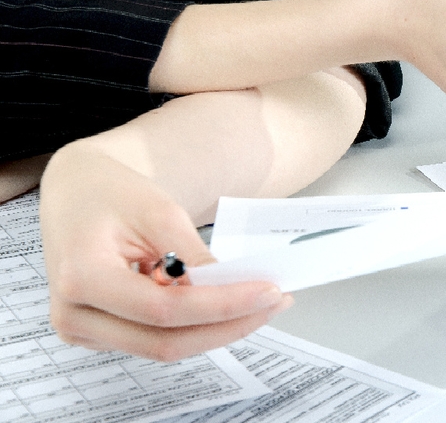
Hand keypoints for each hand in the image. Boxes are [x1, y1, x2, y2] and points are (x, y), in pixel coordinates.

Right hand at [40, 142, 292, 360]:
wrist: (77, 192)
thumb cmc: (112, 192)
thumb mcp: (159, 211)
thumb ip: (193, 255)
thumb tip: (234, 288)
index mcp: (82, 278)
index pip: (164, 309)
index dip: (222, 305)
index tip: (269, 291)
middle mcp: (75, 315)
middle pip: (167, 340)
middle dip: (229, 325)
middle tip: (276, 301)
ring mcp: (84, 329)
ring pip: (166, 346)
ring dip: (218, 328)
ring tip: (261, 302)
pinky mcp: (101, 332)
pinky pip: (157, 338)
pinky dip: (197, 324)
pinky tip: (229, 305)